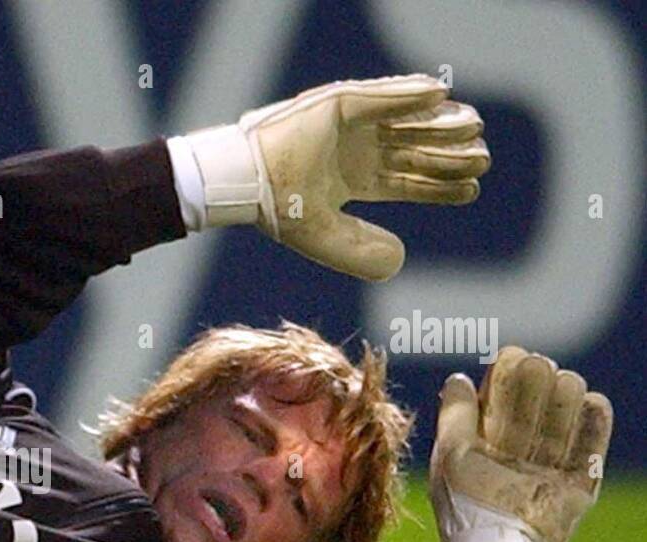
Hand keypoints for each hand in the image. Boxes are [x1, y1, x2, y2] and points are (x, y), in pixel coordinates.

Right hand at [238, 74, 489, 280]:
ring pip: (406, 124)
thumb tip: (401, 260)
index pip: (405, 183)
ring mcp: (350, 126)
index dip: (438, 187)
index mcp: (352, 180)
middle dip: (448, 156)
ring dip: (440, 124)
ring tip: (474, 129)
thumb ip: (359, 252)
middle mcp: (356, 151)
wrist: (245, 183)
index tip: (472, 190)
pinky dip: (412, 94)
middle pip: (413, 152)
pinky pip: (383, 97)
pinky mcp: (339, 104)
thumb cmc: (275, 209)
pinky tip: (442, 96)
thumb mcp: (323, 237)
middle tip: (482, 160)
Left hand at [430, 347, 612, 541]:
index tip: (512, 355)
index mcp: (481, 450)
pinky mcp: (576, 491)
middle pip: (533, 411)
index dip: (506, 378)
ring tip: (564, 380)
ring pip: (562, 426)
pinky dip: (594, 426)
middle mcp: (515, 460)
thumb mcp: (450, 455)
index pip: (499, 405)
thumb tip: (457, 379)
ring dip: (564, 399)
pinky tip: (593, 400)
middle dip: (536, 384)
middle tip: (538, 365)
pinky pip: (591, 452)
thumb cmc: (466, 504)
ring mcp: (546, 474)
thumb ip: (455, 416)